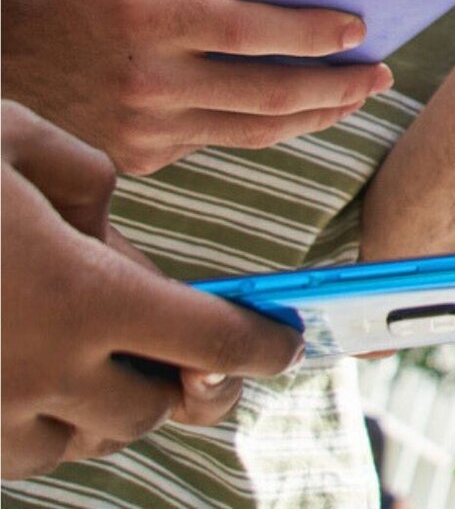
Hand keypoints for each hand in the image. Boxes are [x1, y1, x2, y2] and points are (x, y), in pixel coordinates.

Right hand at [1, 0, 391, 173]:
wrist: (6, 52)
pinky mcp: (143, 157)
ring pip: (257, 131)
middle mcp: (147, 81)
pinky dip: (268, 124)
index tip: (359, 30)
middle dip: (340, 85)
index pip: (250, 32)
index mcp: (147, 18)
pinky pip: (223, 140)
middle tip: (381, 73)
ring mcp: (145, 128)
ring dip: (319, 115)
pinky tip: (300, 106)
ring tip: (357, 94)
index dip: (313, 33)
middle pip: (269, 95)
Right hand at [1, 103, 303, 477]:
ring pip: (81, 443)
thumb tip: (109, 233)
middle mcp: (41, 373)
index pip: (213, 342)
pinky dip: (35, 431)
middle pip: (150, 409)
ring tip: (83, 355)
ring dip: (99, 409)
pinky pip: (14, 458)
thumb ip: (85, 185)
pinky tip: (21, 378)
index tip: (282, 340)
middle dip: (170, 376)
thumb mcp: (13, 142)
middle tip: (163, 340)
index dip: (261, 345)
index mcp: (83, 295)